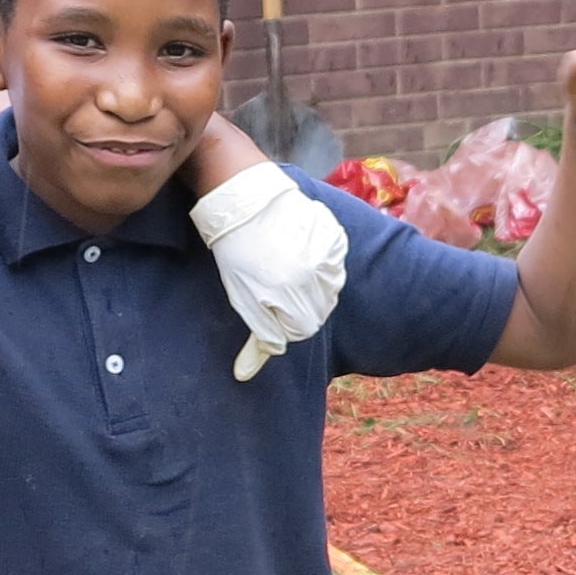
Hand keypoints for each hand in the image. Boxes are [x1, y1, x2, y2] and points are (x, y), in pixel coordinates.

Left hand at [193, 164, 351, 377]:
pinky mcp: (335, 235)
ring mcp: (328, 254)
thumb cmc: (237, 253)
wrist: (245, 199)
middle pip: (319, 311)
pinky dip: (325, 262)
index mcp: (290, 295)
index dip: (284, 322)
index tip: (271, 304)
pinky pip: (337, 262)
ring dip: (315, 285)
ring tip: (292, 268)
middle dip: (300, 305)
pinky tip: (304, 250)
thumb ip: (255, 337)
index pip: (302, 329)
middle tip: (280, 285)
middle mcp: (314, 277)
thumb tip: (244, 375)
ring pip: (332, 288)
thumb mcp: (241, 299)